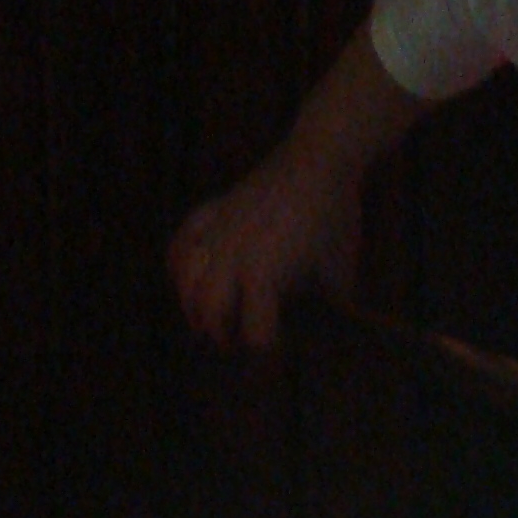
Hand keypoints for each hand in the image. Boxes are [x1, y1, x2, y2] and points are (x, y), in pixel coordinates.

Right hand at [170, 146, 359, 349]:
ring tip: (206, 318)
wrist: (320, 160)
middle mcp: (231, 259)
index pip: (255, 331)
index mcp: (264, 277)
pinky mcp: (211, 210)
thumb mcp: (340, 267)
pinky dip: (178, 264)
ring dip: (192, 305)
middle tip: (234, 344)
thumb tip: (338, 328)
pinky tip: (185, 277)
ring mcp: (216, 232)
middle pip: (209, 311)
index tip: (273, 358)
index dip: (266, 351)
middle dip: (220, 334)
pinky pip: (181, 242)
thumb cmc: (334, 216)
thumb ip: (332, 302)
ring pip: (186, 280)